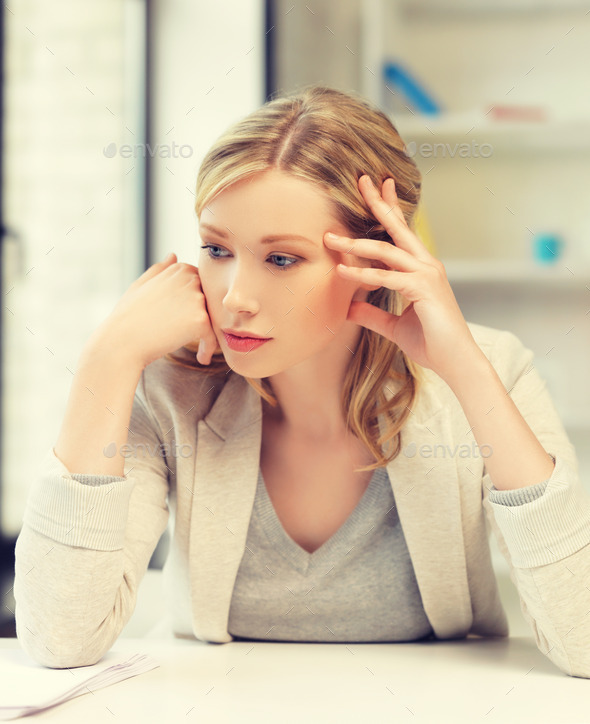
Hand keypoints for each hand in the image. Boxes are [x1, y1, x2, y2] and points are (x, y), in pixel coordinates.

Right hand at [93, 253, 216, 367]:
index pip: (201, 284)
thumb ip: (160, 270)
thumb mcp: (141, 285)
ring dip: (209, 334)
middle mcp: (190, 279)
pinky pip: (213, 335)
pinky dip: (209, 348)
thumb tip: (174, 255)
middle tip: (201, 337)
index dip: (196, 304)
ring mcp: (197, 298)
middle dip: (206, 317)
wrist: (122, 341)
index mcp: (178, 269)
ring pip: (213, 318)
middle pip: (210, 300)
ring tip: (202, 349)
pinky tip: (202, 359)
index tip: (189, 319)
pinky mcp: (201, 319)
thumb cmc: (128, 315)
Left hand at [323, 175, 478, 382]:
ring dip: (355, 244)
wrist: (454, 362)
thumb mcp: (393, 326)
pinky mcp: (424, 289)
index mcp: (422, 268)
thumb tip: (349, 308)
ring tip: (330, 239)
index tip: (378, 187)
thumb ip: (372, 314)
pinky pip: (387, 277)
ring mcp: (427, 274)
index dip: (390, 208)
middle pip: (398, 227)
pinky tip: (341, 272)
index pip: (403, 232)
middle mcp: (427, 265)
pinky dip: (362, 275)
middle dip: (378, 203)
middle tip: (361, 180)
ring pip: (387, 250)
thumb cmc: (431, 342)